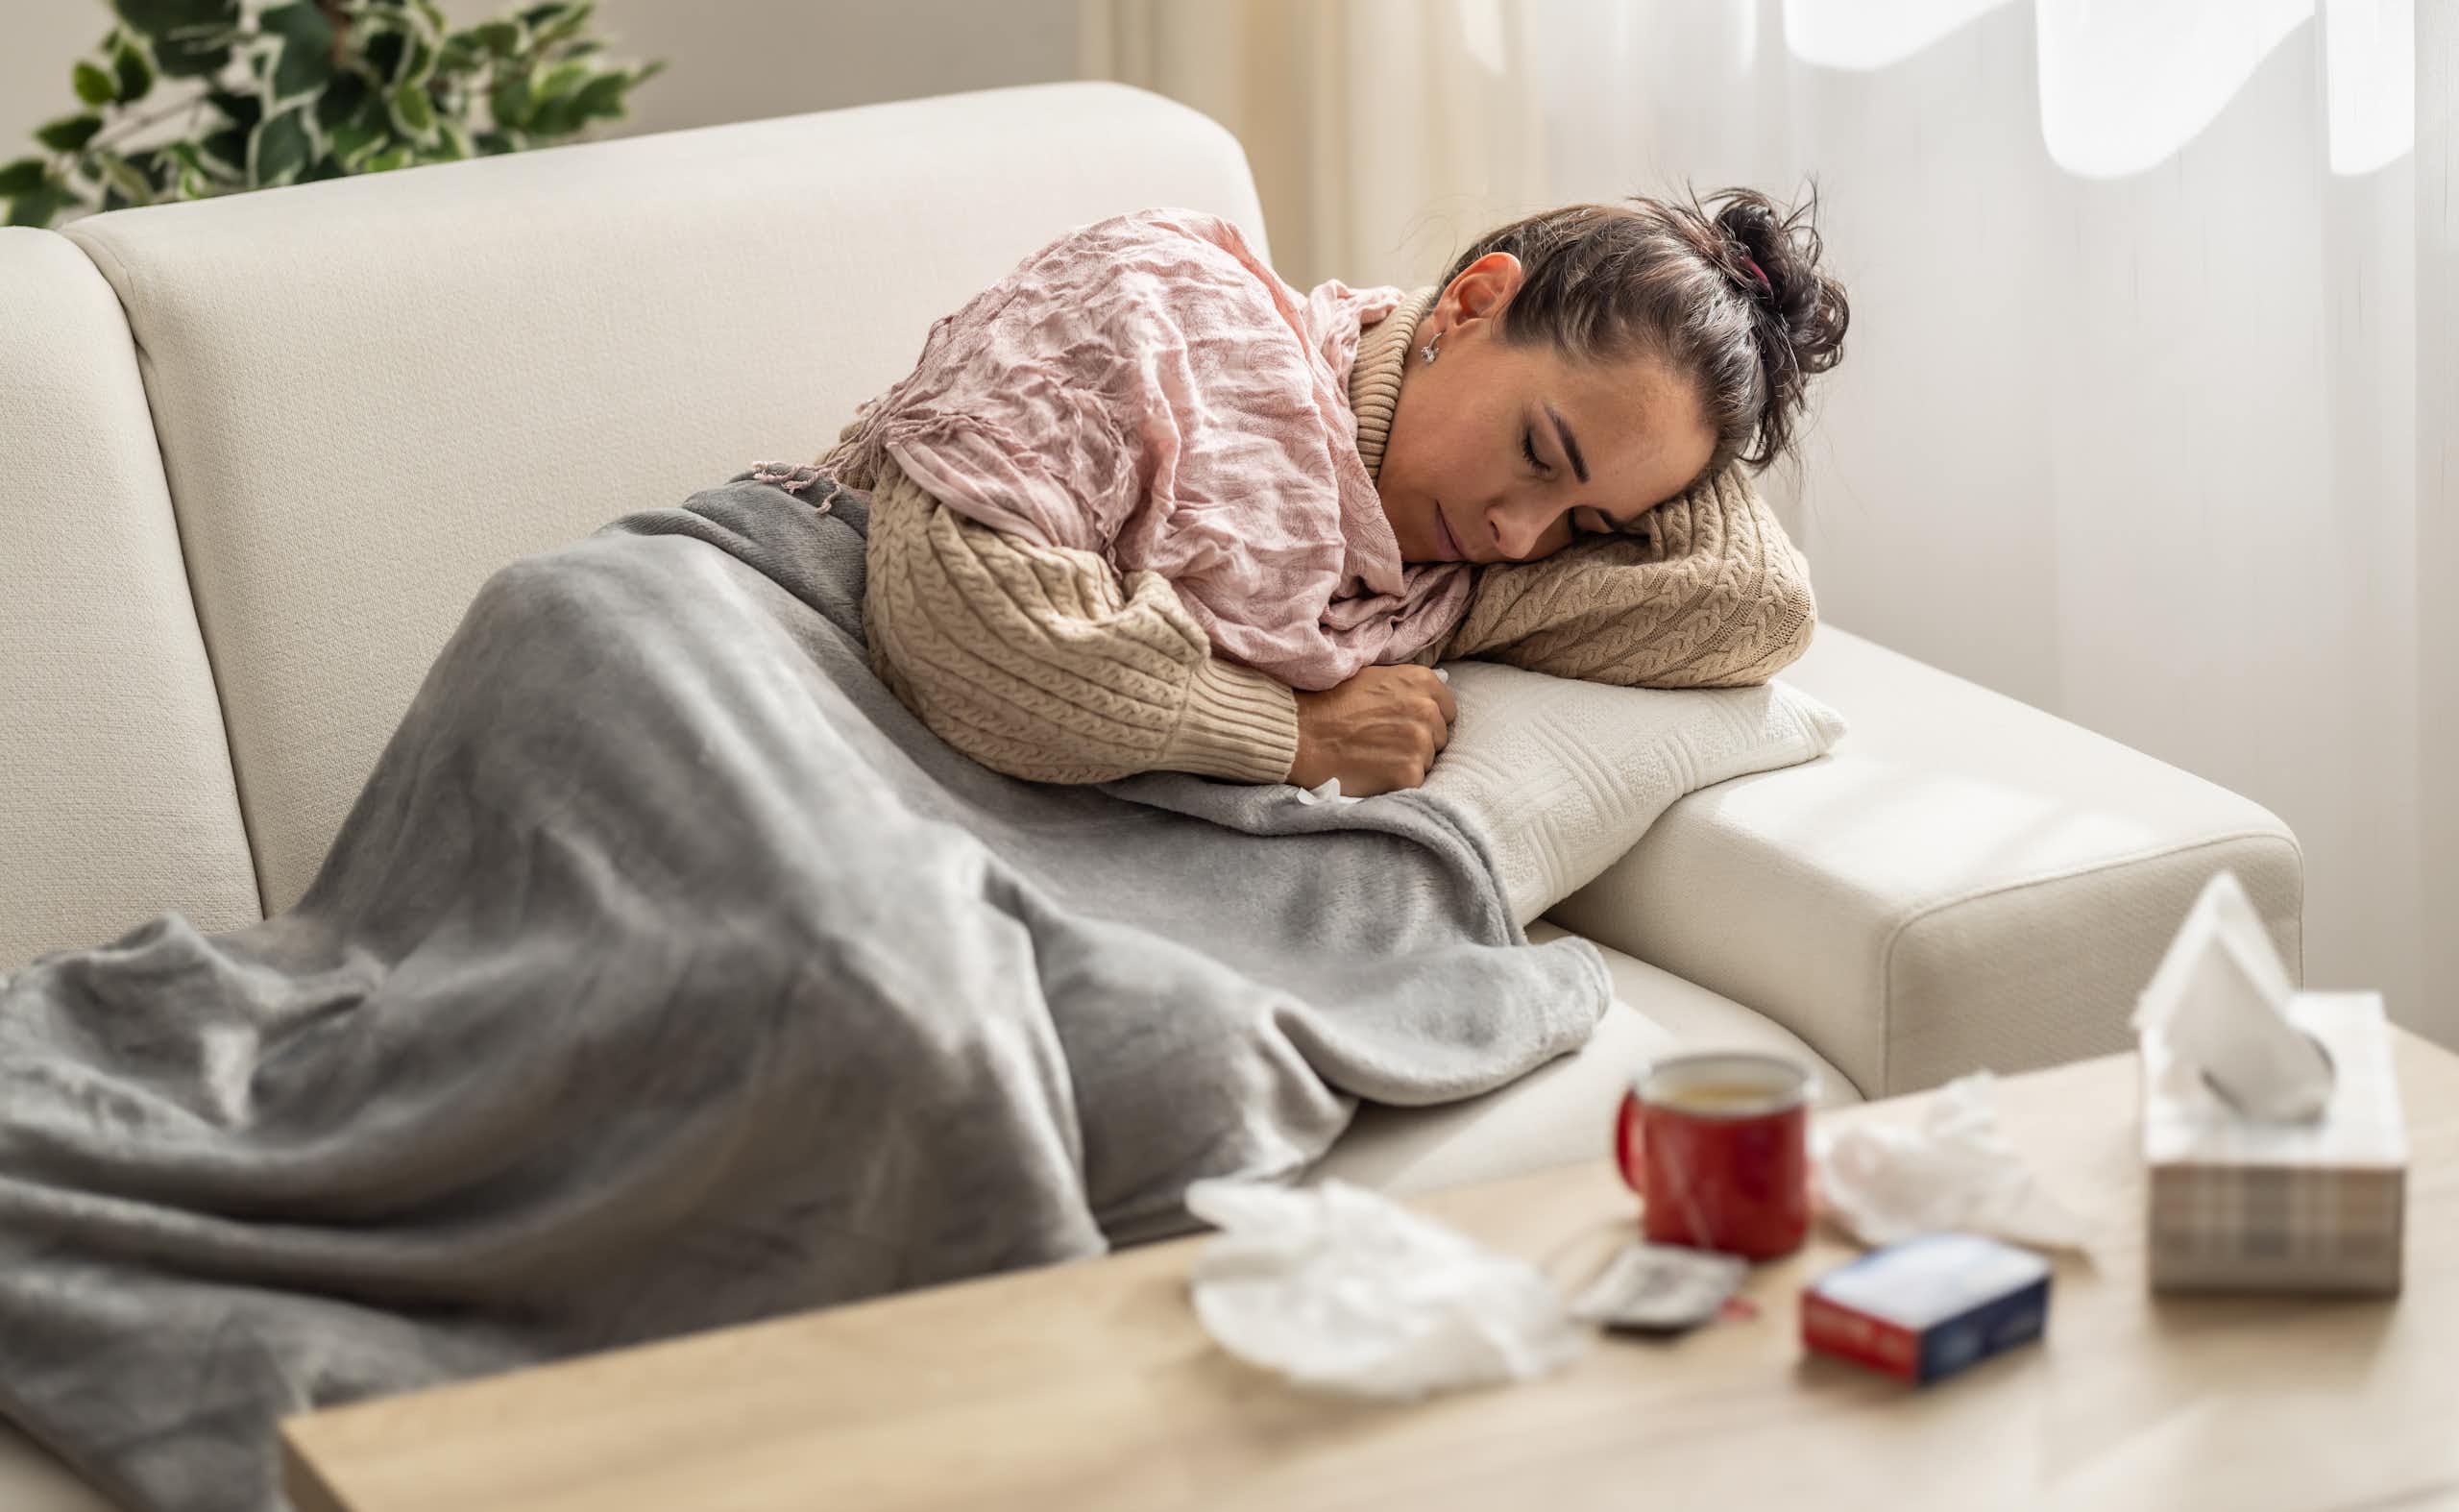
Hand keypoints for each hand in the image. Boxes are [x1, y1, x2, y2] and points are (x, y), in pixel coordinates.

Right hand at [1286, 665, 1457, 795]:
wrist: (1300, 732)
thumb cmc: (1329, 703)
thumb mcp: (1373, 676)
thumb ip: (1405, 687)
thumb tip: (1427, 699)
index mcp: (1422, 682)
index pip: (1446, 710)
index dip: (1425, 721)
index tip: (1402, 726)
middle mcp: (1426, 710)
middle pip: (1439, 738)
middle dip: (1418, 743)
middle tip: (1384, 744)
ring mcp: (1419, 743)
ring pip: (1428, 762)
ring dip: (1407, 763)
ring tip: (1375, 758)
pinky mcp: (1408, 774)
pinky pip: (1414, 783)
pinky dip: (1396, 782)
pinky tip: (1372, 772)